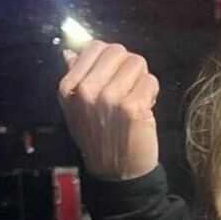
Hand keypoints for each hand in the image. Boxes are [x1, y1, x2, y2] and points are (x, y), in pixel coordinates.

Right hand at [57, 39, 160, 180]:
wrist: (116, 172)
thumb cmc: (98, 137)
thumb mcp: (76, 108)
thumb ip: (74, 77)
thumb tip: (70, 52)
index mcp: (69, 87)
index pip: (95, 47)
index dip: (111, 58)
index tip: (113, 76)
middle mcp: (87, 90)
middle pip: (118, 51)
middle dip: (127, 65)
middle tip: (128, 86)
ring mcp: (110, 97)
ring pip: (137, 62)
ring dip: (141, 78)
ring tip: (135, 97)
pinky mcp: (133, 106)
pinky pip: (150, 80)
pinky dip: (151, 91)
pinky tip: (145, 107)